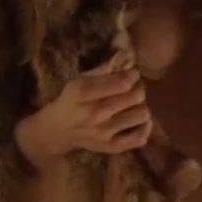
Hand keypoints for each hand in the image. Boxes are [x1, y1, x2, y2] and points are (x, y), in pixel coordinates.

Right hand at [14, 67, 151, 165]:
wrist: (56, 131)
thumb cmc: (69, 100)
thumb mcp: (79, 79)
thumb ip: (103, 68)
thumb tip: (125, 55)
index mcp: (85, 92)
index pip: (123, 83)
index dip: (133, 76)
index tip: (132, 74)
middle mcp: (96, 113)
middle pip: (135, 97)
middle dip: (139, 88)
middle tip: (135, 87)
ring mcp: (104, 132)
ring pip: (142, 115)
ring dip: (141, 106)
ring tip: (134, 104)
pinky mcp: (110, 147)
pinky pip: (139, 138)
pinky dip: (145, 128)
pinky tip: (140, 121)